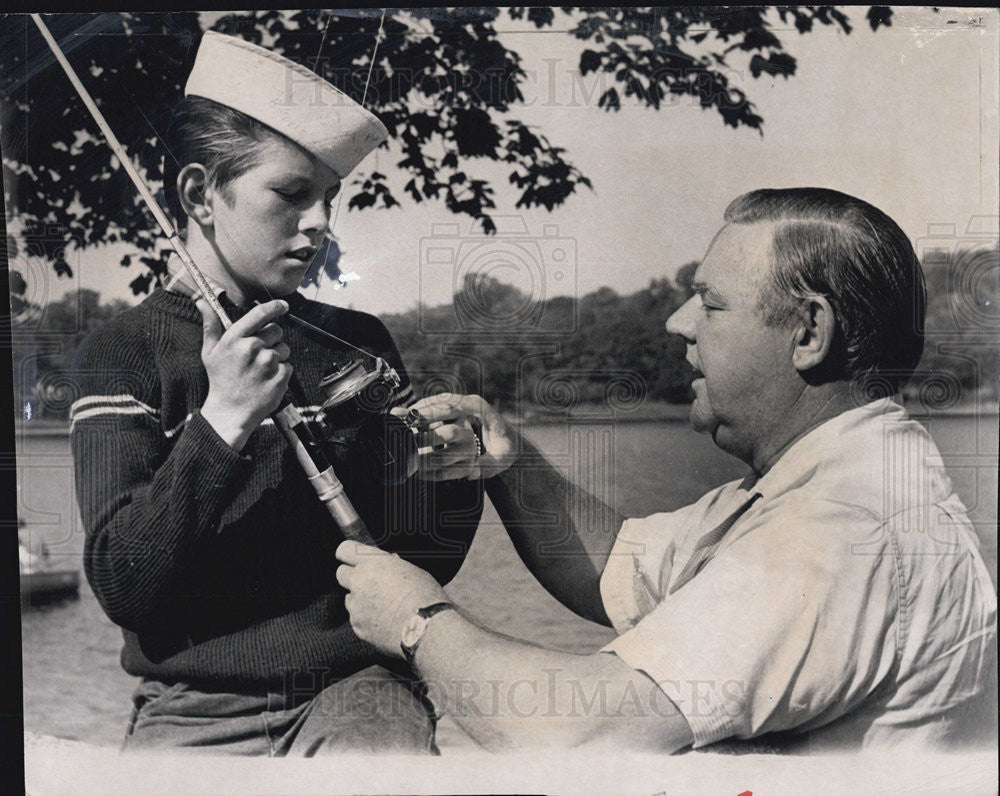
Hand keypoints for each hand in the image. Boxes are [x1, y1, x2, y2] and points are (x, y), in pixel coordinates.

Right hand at [196, 298, 291, 450]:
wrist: (230, 412)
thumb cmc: (221, 380)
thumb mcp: (210, 352)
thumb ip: (211, 325)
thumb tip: (201, 301)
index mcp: (235, 339)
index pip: (260, 314)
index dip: (274, 307)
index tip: (283, 305)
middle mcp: (252, 348)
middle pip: (277, 331)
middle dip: (272, 339)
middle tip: (259, 354)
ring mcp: (267, 363)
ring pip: (284, 349)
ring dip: (277, 357)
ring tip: (261, 370)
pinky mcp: (280, 377)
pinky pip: (288, 366)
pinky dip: (281, 372)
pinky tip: (267, 380)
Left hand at [335, 541, 448, 657]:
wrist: (427, 629)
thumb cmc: (426, 598)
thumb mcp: (413, 571)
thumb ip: (392, 566)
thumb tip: (387, 564)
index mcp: (374, 562)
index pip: (345, 550)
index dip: (348, 554)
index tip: (352, 559)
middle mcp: (360, 581)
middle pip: (341, 574)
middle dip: (353, 577)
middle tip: (370, 583)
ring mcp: (356, 605)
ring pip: (350, 598)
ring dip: (360, 600)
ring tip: (384, 607)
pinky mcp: (357, 626)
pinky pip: (356, 619)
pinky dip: (366, 620)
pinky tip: (385, 622)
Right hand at [392, 393, 516, 480]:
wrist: (511, 443)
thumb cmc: (506, 450)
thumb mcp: (502, 460)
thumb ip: (487, 465)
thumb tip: (471, 472)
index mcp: (480, 408)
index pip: (453, 406)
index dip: (433, 411)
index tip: (416, 418)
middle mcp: (469, 403)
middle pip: (440, 401)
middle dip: (420, 409)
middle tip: (401, 418)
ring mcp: (461, 405)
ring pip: (435, 402)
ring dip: (418, 410)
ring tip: (399, 419)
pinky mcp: (454, 411)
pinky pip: (435, 409)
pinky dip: (421, 415)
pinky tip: (408, 424)